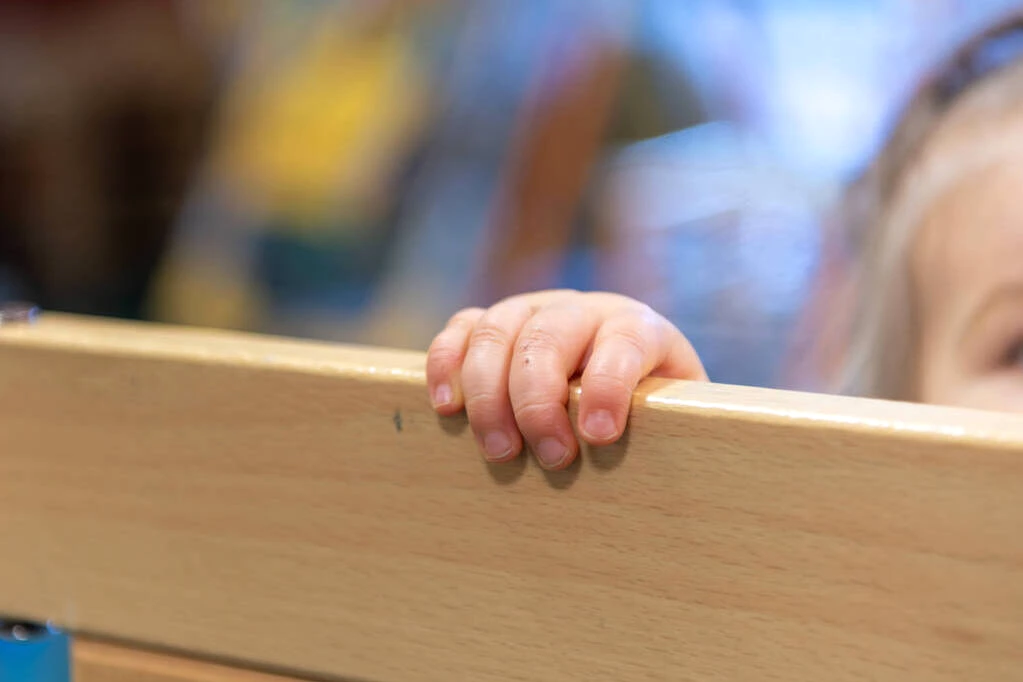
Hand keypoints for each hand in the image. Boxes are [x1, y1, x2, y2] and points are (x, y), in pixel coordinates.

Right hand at [426, 290, 706, 469]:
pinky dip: (447, 364)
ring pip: (497, 331)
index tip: (599, 437)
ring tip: (500, 451)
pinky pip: (461, 329)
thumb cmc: (651, 418)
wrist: (625, 387)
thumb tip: (657, 478)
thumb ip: (669, 432)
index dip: (608, 385)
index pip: (624, 341)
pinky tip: (447, 407)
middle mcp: (581, 310)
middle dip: (540, 401)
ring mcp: (531, 311)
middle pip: (548, 338)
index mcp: (637, 327)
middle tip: (551, 458)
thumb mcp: (675, 422)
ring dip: (490, 394)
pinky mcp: (490, 325)